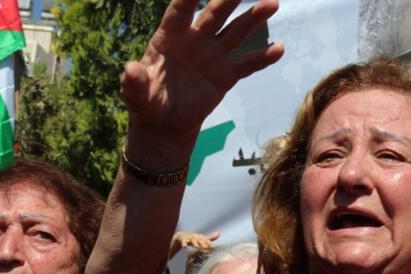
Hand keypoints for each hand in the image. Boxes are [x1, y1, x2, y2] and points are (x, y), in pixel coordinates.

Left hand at [120, 0, 283, 167]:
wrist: (165, 124)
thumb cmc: (147, 103)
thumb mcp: (136, 95)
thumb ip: (134, 82)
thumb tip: (131, 70)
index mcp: (169, 38)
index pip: (180, 10)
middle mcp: (194, 40)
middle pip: (214, 13)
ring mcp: (212, 56)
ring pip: (235, 32)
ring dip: (253, 18)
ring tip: (272, 3)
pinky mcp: (225, 75)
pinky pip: (246, 64)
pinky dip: (262, 58)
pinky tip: (279, 49)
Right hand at [170, 231, 219, 257]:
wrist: (181, 236)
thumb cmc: (194, 238)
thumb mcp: (202, 238)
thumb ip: (210, 238)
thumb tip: (219, 233)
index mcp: (200, 237)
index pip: (206, 241)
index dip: (209, 243)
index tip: (213, 247)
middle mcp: (195, 237)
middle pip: (200, 240)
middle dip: (203, 243)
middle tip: (206, 247)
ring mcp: (189, 237)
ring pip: (192, 240)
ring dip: (195, 243)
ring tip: (197, 247)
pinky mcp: (182, 239)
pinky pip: (183, 242)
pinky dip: (184, 244)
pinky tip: (185, 247)